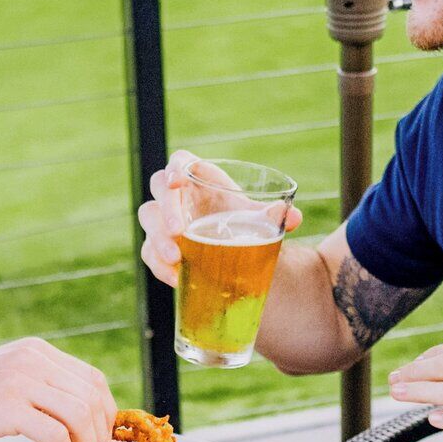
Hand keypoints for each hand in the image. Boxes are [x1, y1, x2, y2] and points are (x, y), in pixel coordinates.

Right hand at [0, 337, 117, 441]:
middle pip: (91, 400)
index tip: (98, 439)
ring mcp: (19, 382)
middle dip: (97, 437)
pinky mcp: (7, 408)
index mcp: (37, 351)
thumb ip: (42, 386)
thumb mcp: (8, 378)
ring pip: (79, 418)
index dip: (105, 414)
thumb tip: (83, 418)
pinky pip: (55, 438)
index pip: (93, 379)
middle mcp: (33, 360)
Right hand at [136, 148, 302, 287]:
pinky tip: (176, 278)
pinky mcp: (158, 245)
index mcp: (199, 177)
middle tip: (180, 232)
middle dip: (166, 209)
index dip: (175, 168)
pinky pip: (148, 251)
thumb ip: (274, 215)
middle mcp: (177, 195)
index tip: (177, 182)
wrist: (237, 251)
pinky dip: (159, 265)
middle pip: (158, 189)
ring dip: (158, 239)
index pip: (180, 162)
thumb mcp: (258, 219)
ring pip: (148, 219)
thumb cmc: (243, 223)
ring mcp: (164, 220)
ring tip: (176, 260)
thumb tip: (294, 217)